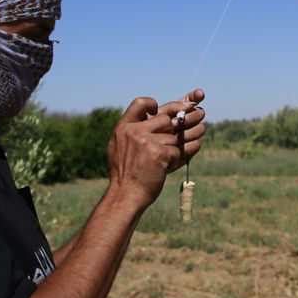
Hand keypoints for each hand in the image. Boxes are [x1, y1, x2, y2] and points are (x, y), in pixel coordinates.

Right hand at [106, 89, 205, 207]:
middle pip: (165, 119)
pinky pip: (178, 150)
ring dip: (172, 150)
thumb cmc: (125, 174)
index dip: (152, 104)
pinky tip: (165, 168)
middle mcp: (134, 131)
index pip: (140, 102)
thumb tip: (159, 119)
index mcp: (123, 127)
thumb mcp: (119, 147)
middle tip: (165, 145)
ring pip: (174, 137)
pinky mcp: (159, 152)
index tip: (159, 111)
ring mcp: (146, 141)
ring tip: (160, 163)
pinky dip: (175, 160)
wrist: (126, 195)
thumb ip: (133, 132)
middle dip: (170, 132)